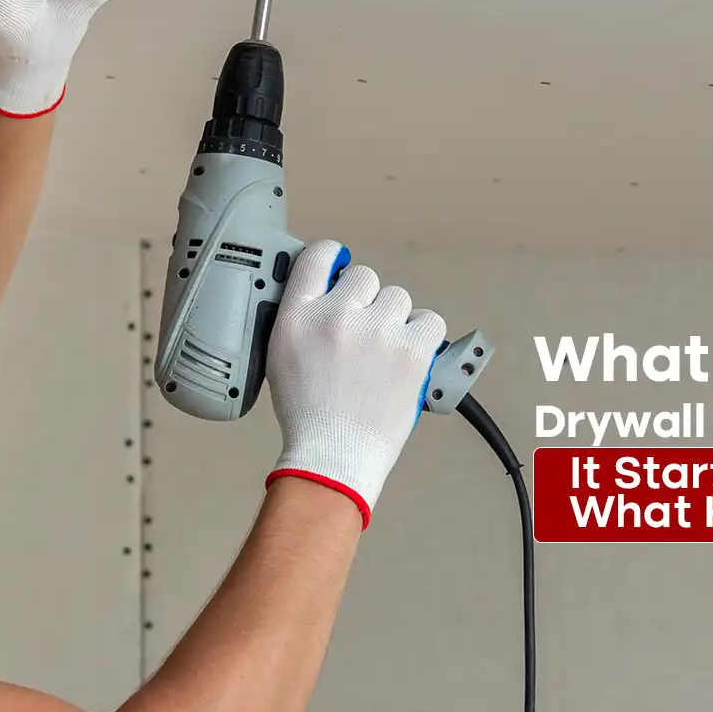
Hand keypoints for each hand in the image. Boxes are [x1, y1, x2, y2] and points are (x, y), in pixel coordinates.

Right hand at [264, 240, 446, 527]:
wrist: (334, 454)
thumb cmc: (309, 414)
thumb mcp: (282, 355)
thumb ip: (302, 316)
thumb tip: (329, 292)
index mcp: (299, 316)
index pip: (318, 256)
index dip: (334, 258)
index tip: (341, 269)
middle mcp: (336, 316)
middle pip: (364, 277)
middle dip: (367, 303)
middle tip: (363, 338)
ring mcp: (376, 332)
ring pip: (398, 298)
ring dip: (396, 321)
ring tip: (384, 355)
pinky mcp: (411, 351)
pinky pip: (430, 321)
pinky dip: (424, 337)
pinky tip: (408, 356)